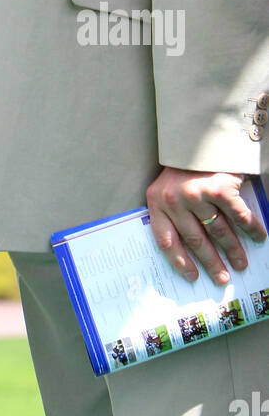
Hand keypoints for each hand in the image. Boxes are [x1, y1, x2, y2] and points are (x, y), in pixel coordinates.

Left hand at [146, 167, 266, 284]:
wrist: (200, 136)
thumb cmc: (184, 166)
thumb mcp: (168, 187)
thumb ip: (174, 212)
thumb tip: (194, 250)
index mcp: (157, 201)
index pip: (166, 240)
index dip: (180, 262)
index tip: (193, 277)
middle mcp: (174, 200)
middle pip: (195, 241)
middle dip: (212, 262)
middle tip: (223, 279)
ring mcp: (197, 194)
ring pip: (218, 231)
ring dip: (233, 250)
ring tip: (241, 264)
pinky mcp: (218, 188)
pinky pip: (238, 216)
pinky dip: (251, 229)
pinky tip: (259, 237)